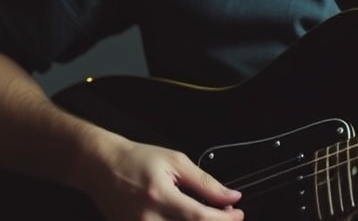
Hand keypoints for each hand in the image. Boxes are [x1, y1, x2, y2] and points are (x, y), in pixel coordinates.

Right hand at [85, 137, 242, 220]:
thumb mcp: (176, 162)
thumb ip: (205, 182)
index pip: (200, 218)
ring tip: (208, 216)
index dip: (225, 219)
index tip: (238, 213)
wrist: (101, 167)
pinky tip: (188, 219)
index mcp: (160, 197)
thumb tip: (230, 195)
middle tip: (227, 215)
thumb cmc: (137, 160)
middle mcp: (147, 219)